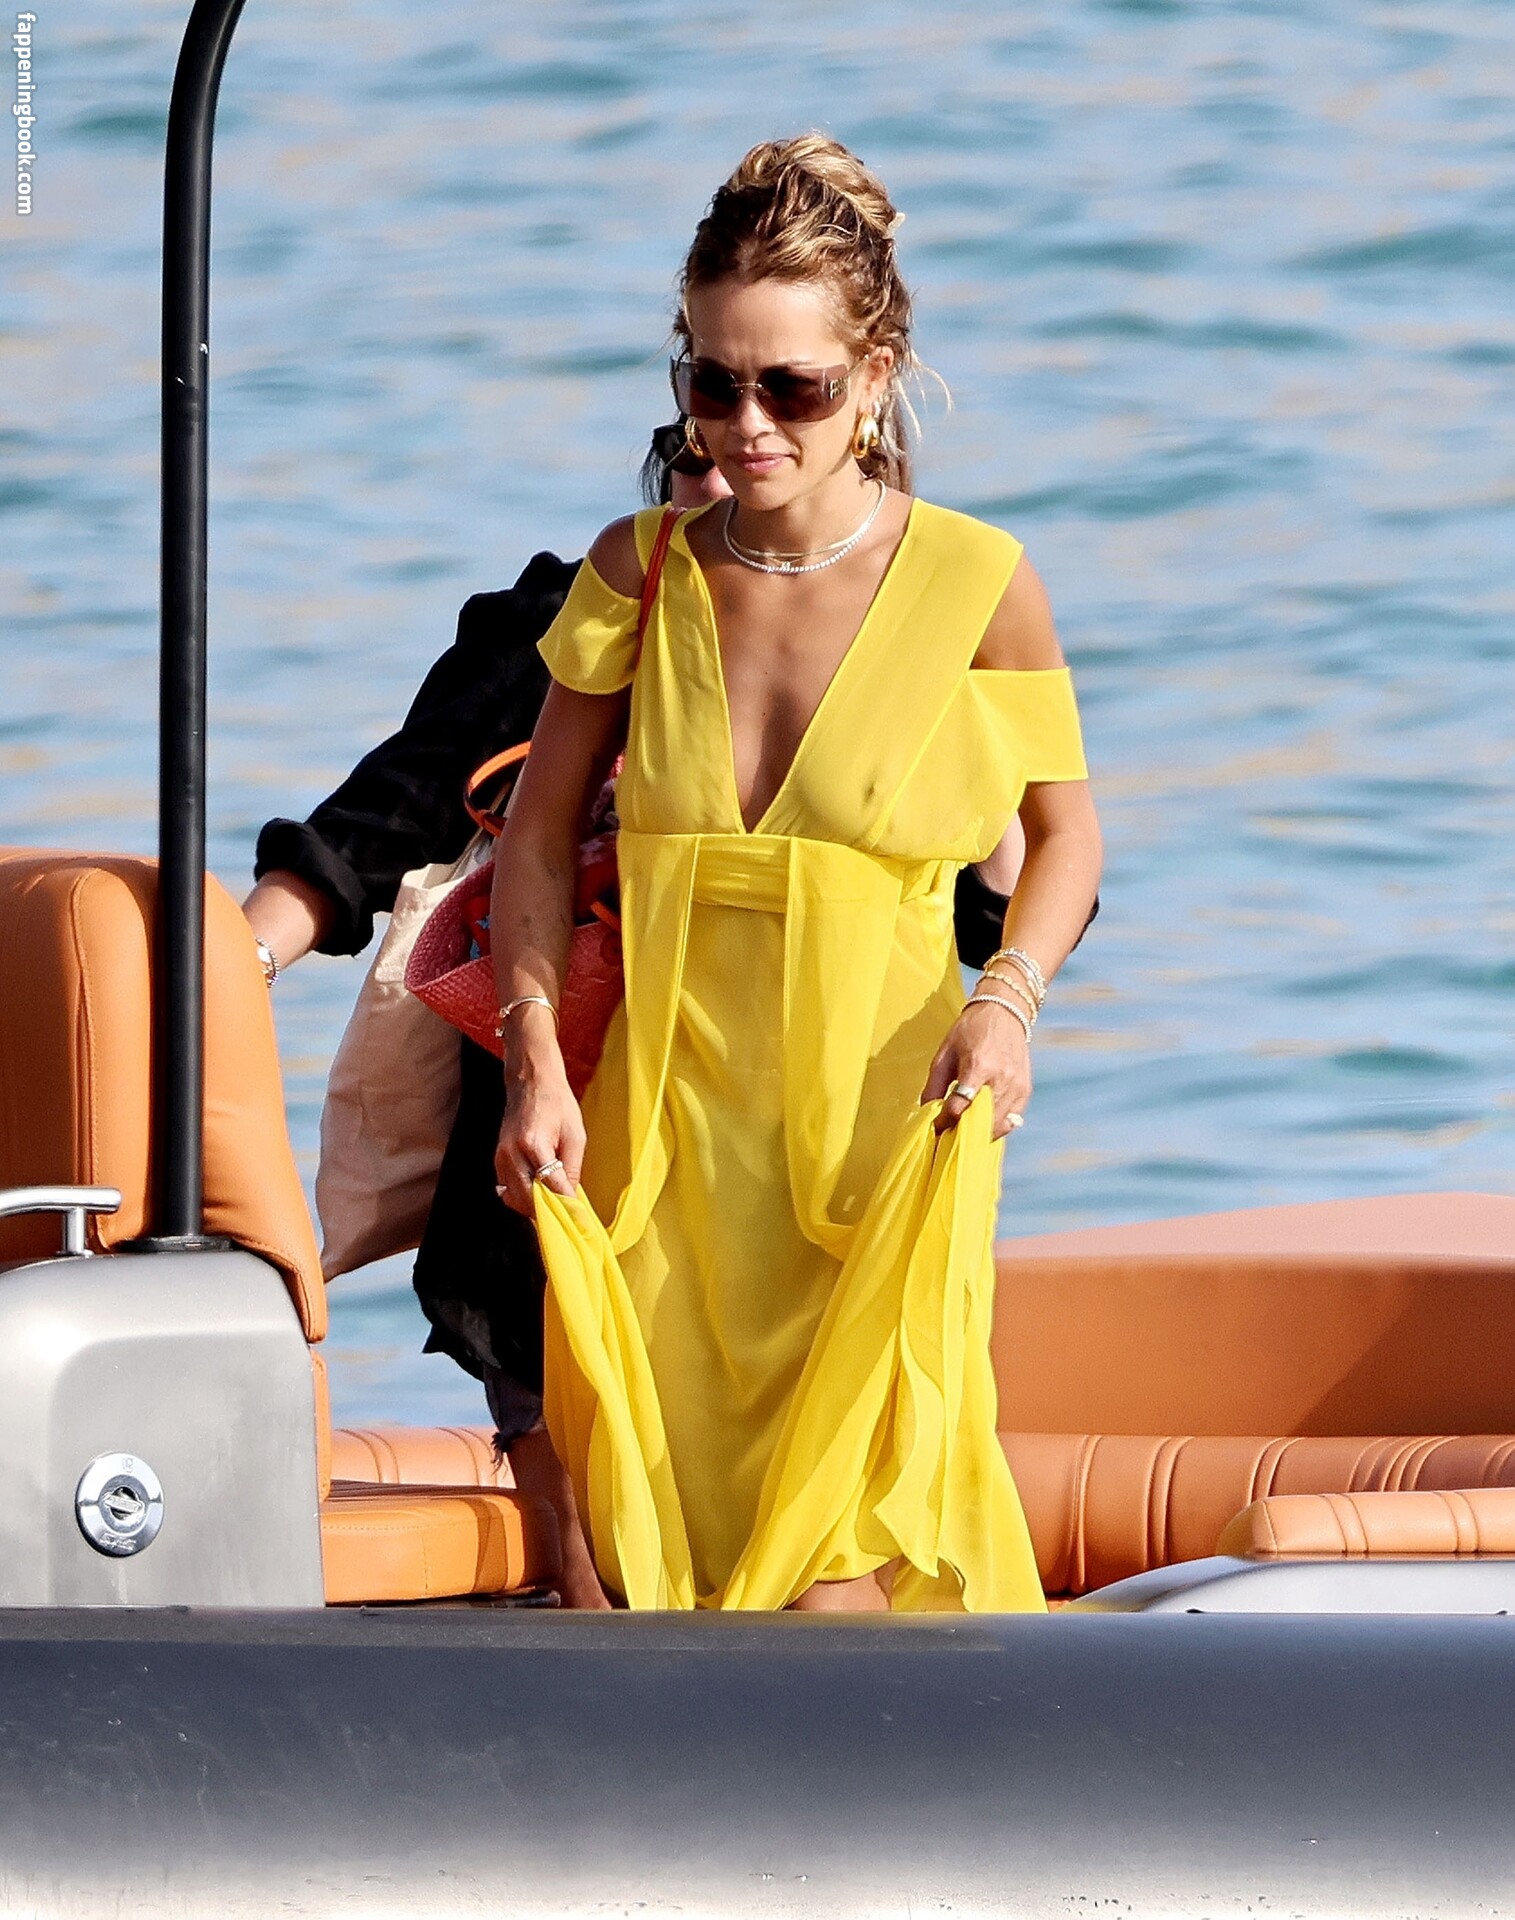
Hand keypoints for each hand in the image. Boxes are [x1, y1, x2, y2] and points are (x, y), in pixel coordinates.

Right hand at [493, 1009, 583, 1214]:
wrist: (531, 1082)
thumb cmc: (557, 1104)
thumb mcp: (575, 1135)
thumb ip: (571, 1168)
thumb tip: (571, 1198)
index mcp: (533, 1144)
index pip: (549, 1185)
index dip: (566, 1204)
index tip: (579, 1217)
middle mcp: (511, 1153)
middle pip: (527, 1198)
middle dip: (548, 1211)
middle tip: (567, 1216)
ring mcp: (501, 1156)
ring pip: (514, 1198)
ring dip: (534, 1206)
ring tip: (554, 1204)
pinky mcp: (497, 1158)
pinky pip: (507, 1188)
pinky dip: (522, 1196)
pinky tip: (538, 1193)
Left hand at [920, 995, 1032, 1140]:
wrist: (1004, 1013)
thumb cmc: (970, 1030)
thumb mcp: (945, 1052)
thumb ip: (934, 1084)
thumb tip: (926, 1111)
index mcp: (978, 1066)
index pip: (959, 1106)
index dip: (944, 1121)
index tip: (936, 1126)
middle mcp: (1001, 1078)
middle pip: (980, 1120)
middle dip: (961, 1130)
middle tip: (948, 1132)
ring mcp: (1016, 1086)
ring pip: (997, 1125)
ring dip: (979, 1132)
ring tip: (964, 1129)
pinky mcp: (1025, 1090)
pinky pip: (1012, 1120)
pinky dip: (997, 1127)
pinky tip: (983, 1123)